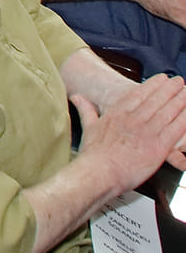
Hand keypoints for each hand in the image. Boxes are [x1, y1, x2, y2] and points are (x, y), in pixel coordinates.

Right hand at [71, 74, 185, 188]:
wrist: (99, 173)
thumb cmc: (94, 155)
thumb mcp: (88, 127)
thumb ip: (86, 110)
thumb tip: (77, 97)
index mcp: (117, 114)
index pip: (138, 95)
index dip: (152, 85)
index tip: (162, 79)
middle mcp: (133, 120)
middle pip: (155, 100)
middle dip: (169, 89)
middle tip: (179, 81)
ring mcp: (146, 133)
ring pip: (167, 112)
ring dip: (179, 101)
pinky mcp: (158, 148)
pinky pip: (174, 131)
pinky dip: (183, 120)